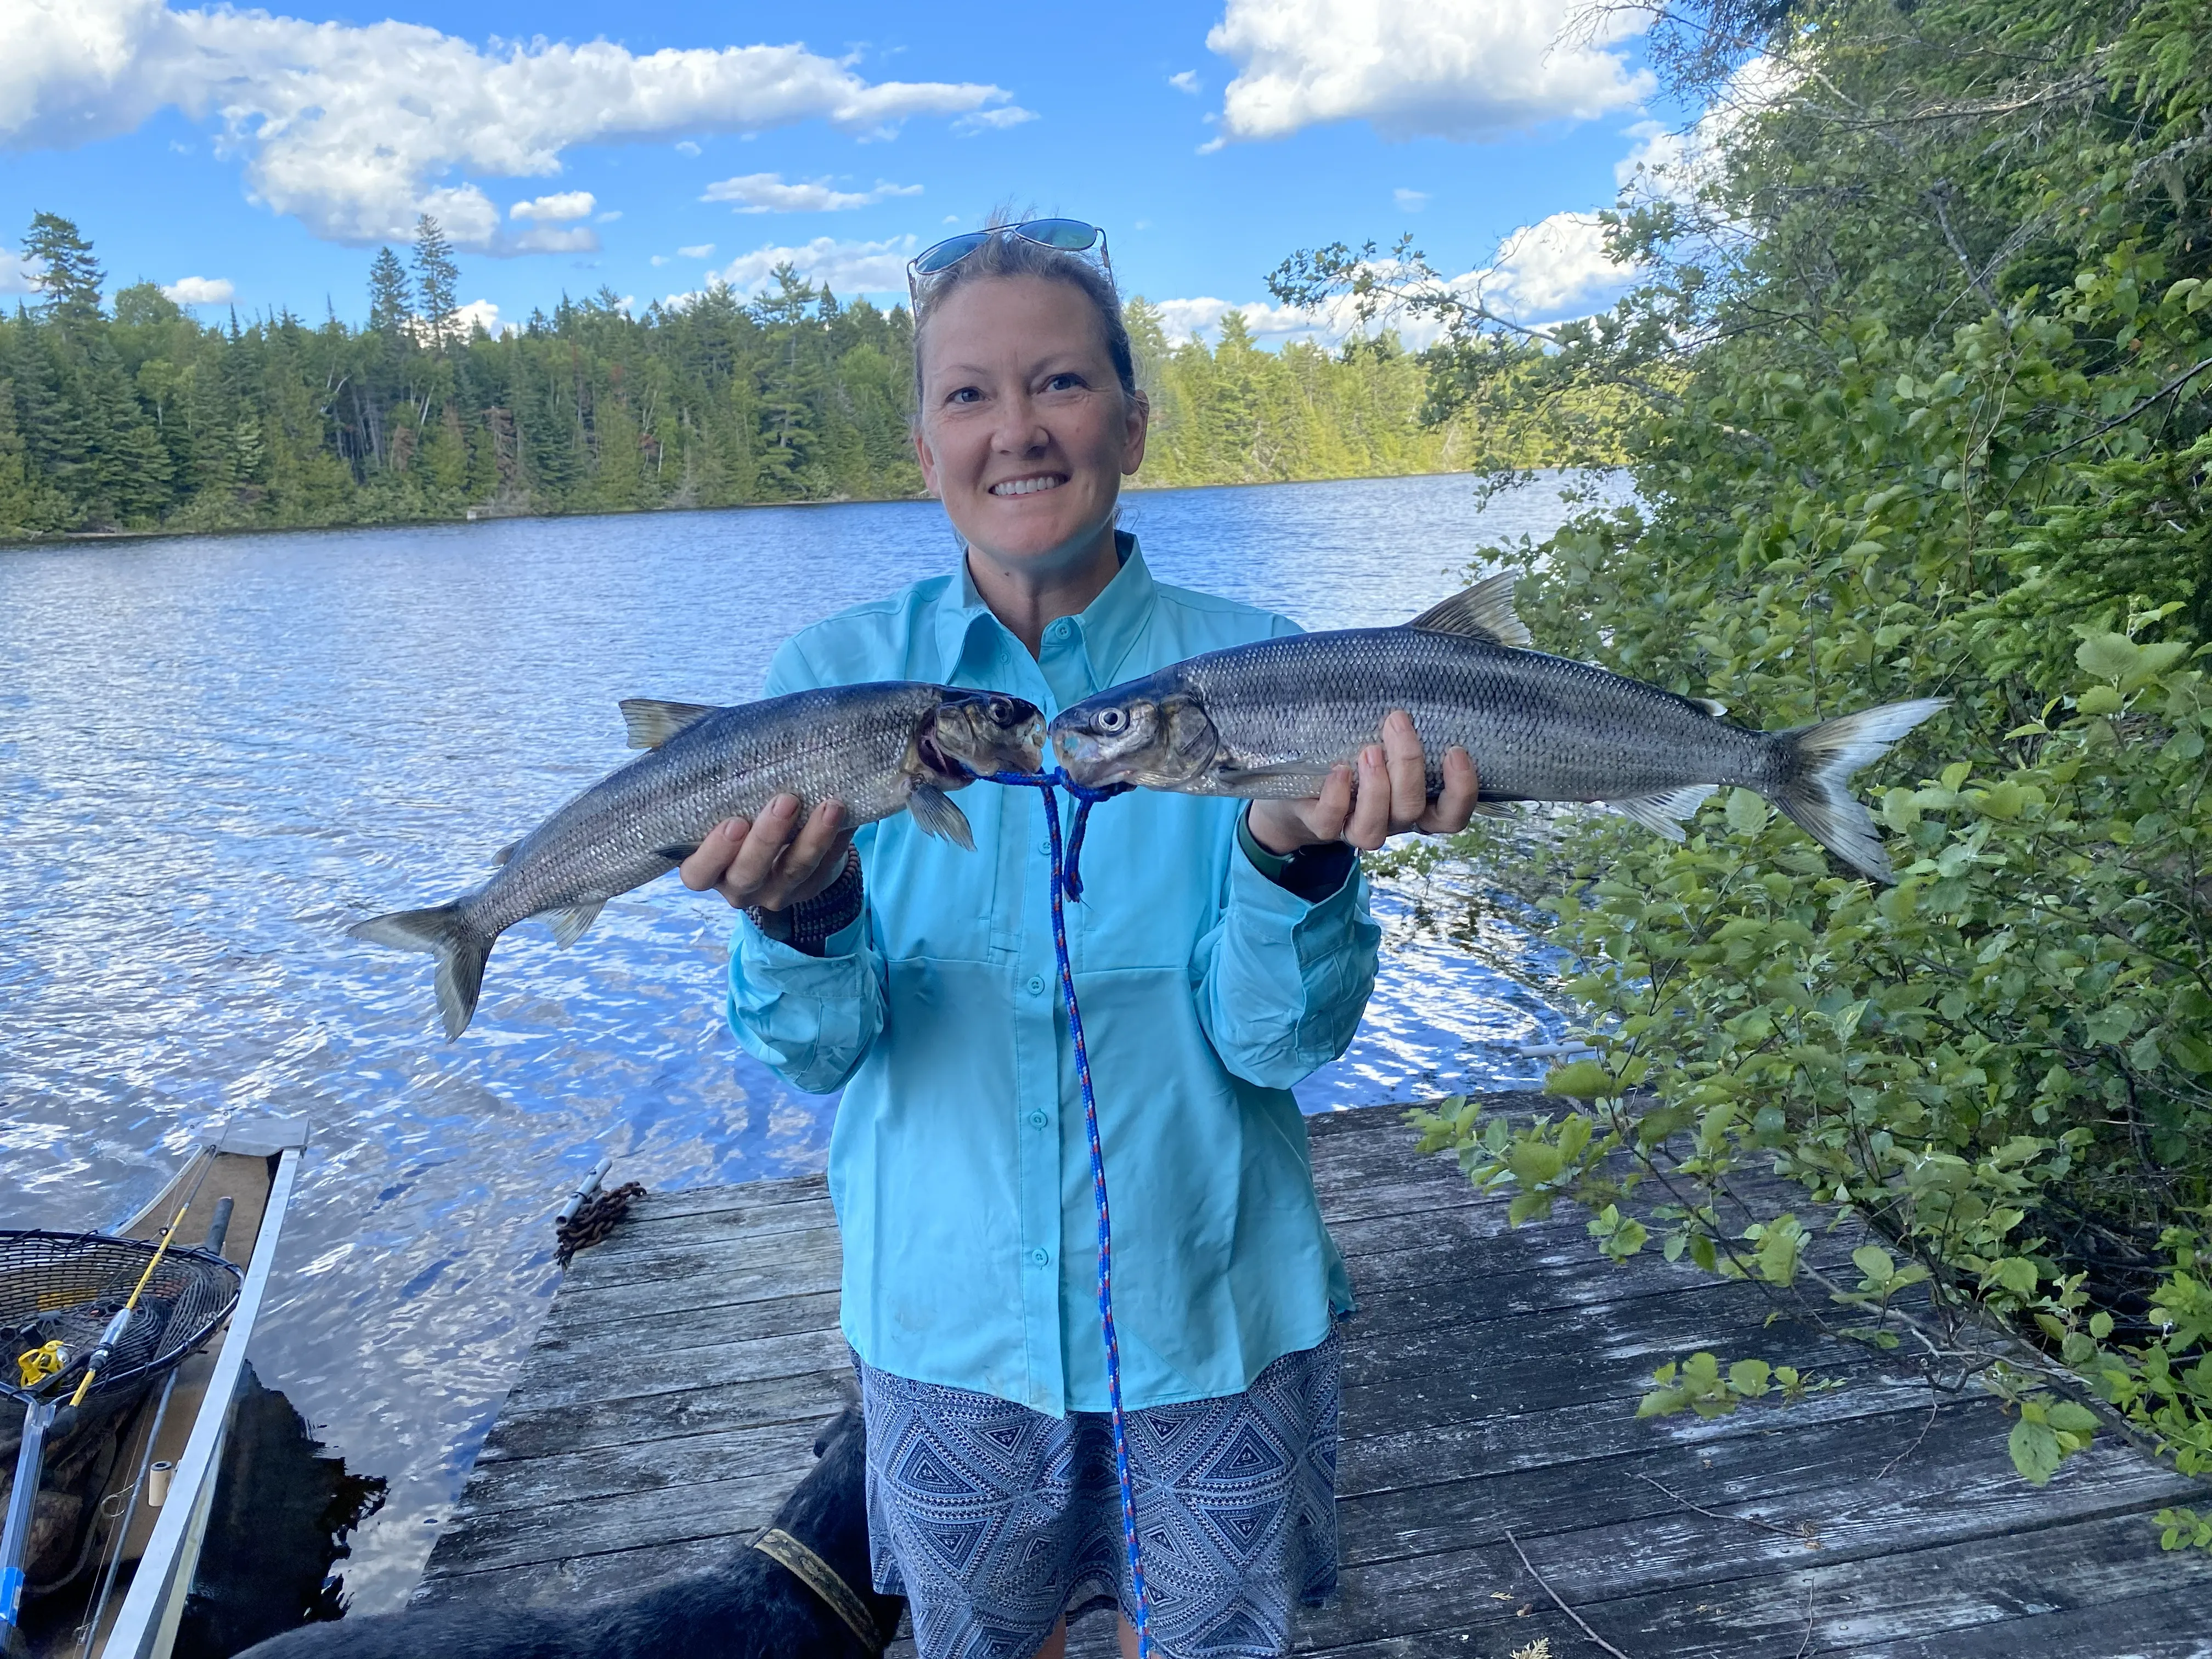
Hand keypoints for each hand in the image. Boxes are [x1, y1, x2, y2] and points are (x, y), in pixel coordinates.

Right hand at [679, 796, 854, 910]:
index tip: (733, 821)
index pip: (699, 873)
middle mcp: (737, 887)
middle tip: (786, 801)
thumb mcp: (717, 802)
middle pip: (750, 873)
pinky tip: (847, 816)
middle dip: (768, 838)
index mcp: (705, 869)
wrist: (771, 841)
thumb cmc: (734, 811)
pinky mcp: (807, 890)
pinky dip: (836, 842)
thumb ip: (714, 784)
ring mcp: (774, 892)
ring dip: (813, 838)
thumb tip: (717, 738)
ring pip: (794, 872)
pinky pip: (824, 870)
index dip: (714, 852)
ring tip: (831, 806)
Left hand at [1246, 710, 1477, 854]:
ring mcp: (1355, 826)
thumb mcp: (1378, 737)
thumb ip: (1399, 726)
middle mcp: (1390, 820)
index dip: (1461, 790)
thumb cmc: (1349, 754)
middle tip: (1397, 721)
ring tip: (1368, 749)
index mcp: (1413, 803)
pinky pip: (1332, 822)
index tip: (1456, 750)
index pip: (1451, 815)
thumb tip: (1410, 678)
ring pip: (1376, 829)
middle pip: (1412, 809)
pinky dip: (1337, 796)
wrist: (1295, 789)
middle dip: (1409, 764)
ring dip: (1377, 789)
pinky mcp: (1321, 826)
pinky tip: (1339, 769)